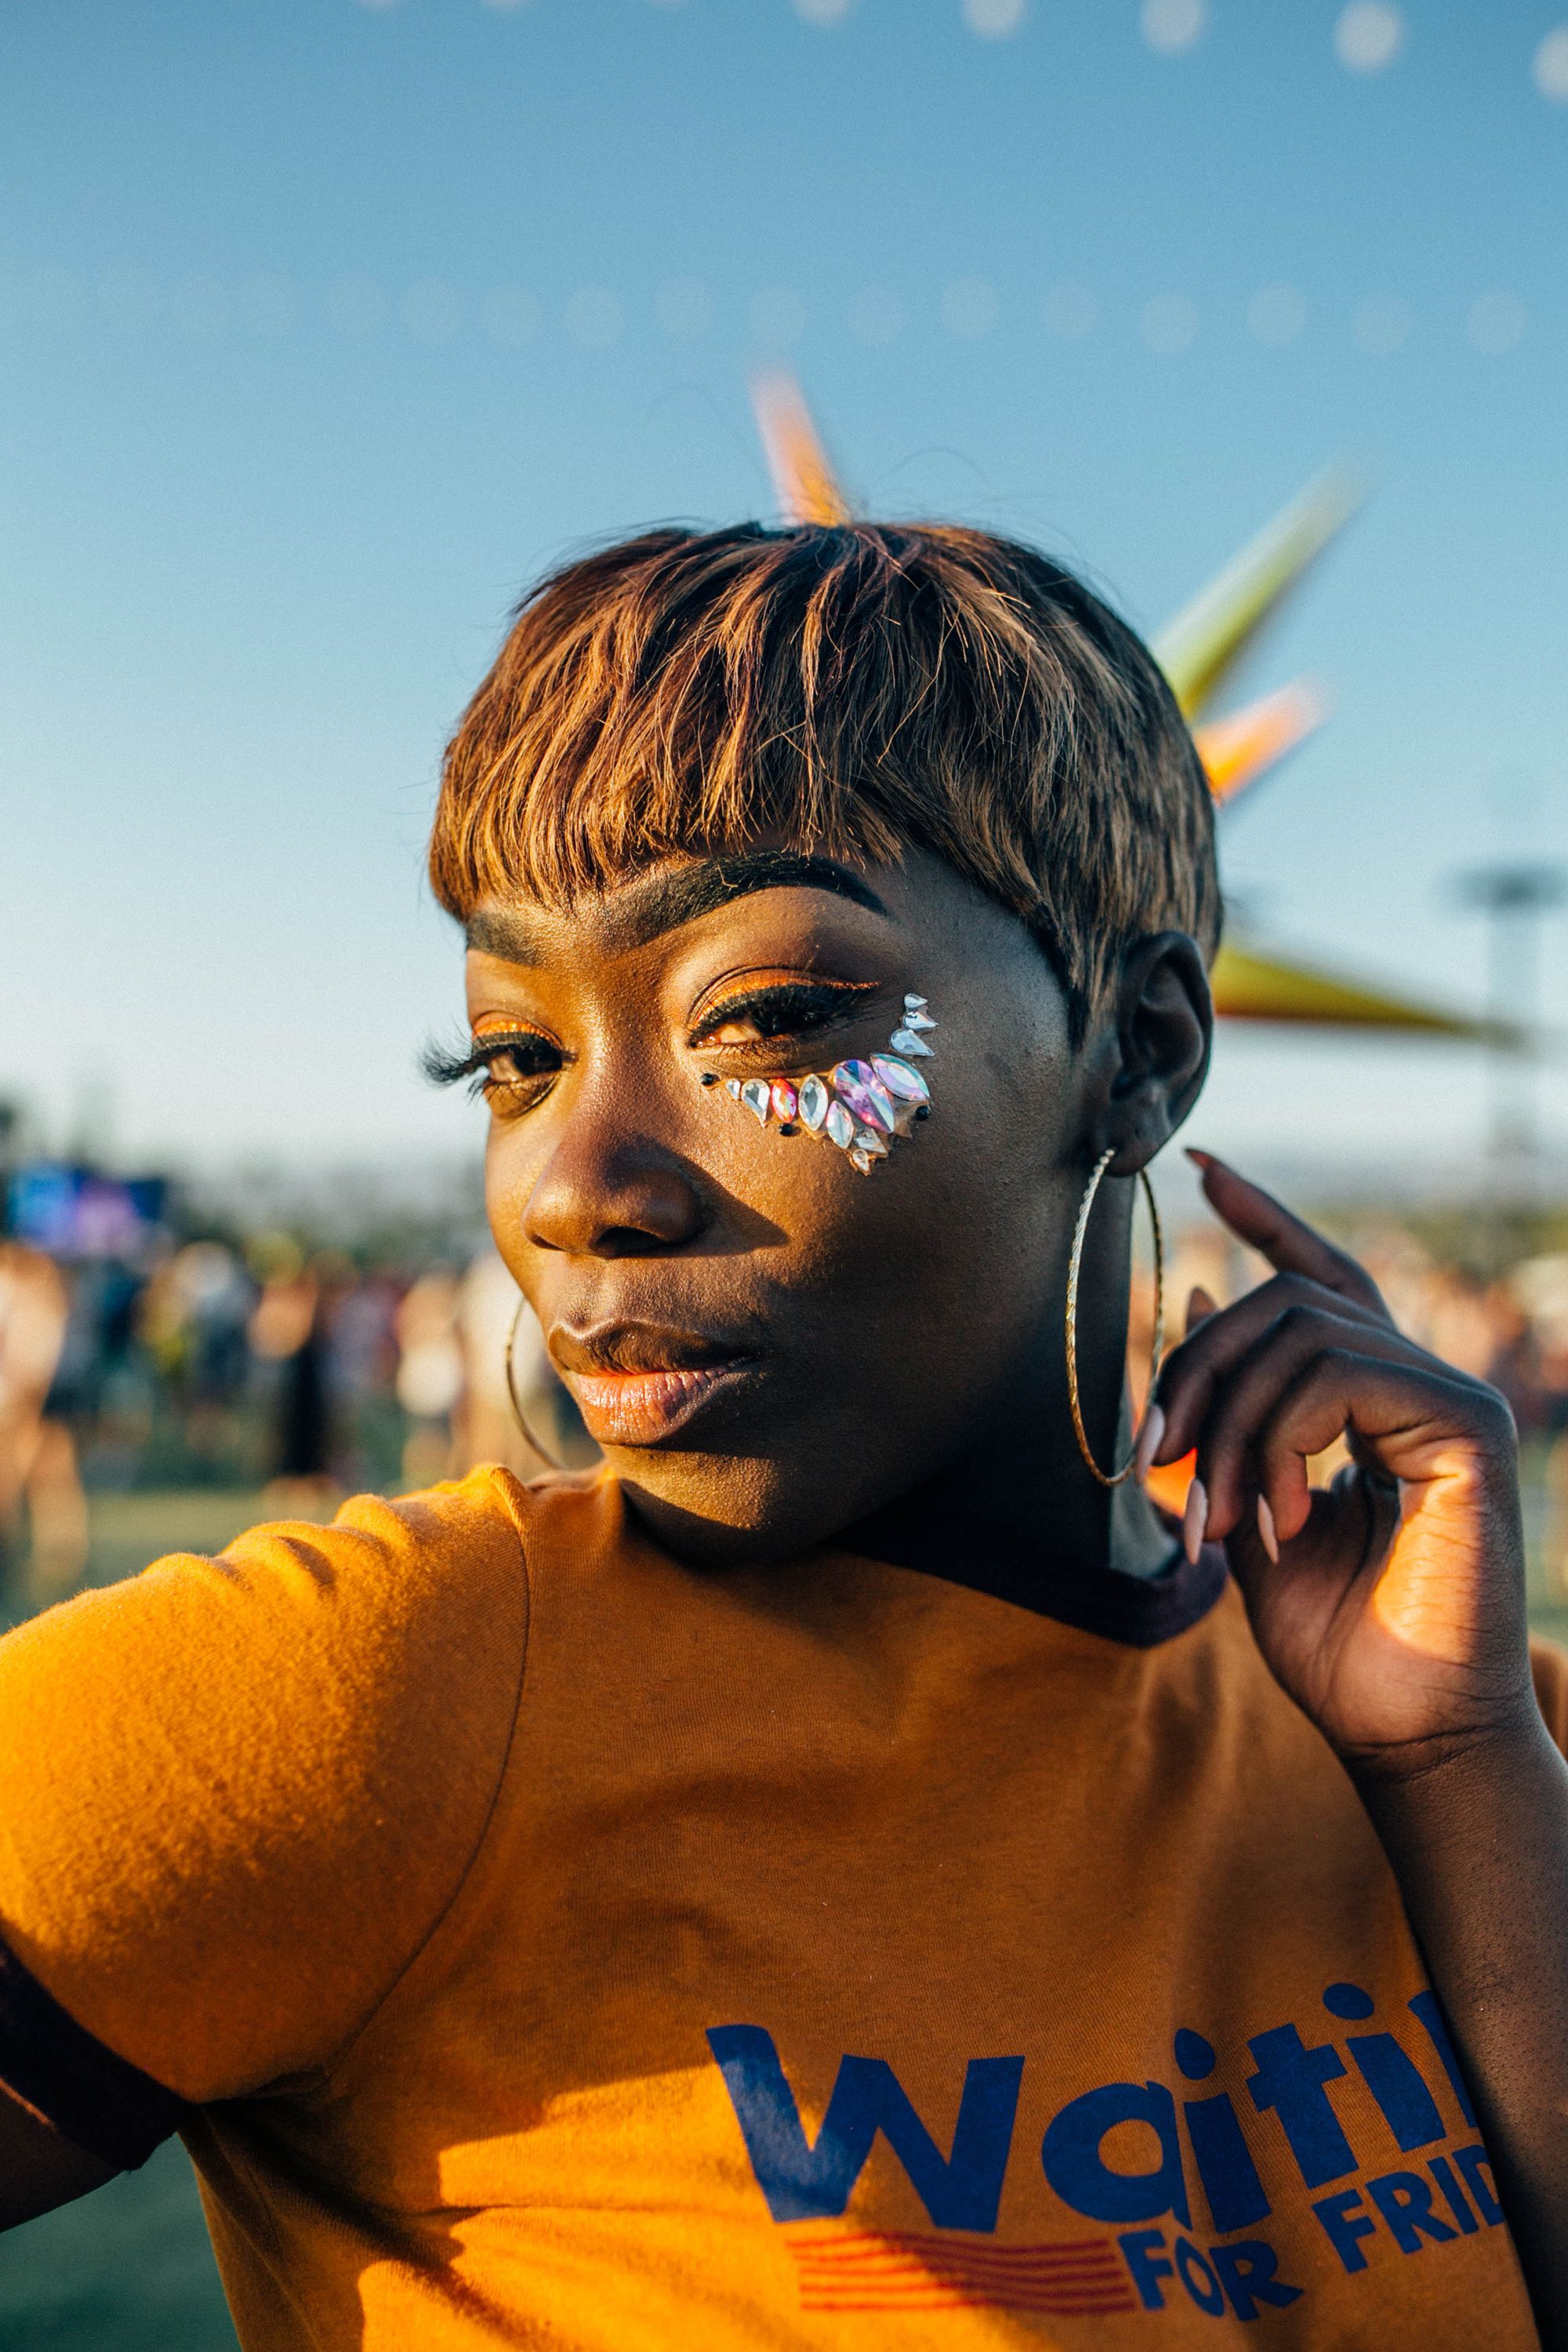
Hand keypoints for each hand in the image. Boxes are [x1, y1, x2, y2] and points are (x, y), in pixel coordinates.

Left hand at [1147, 1151, 1533, 1778]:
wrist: (1403, 1730)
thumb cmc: (1337, 1643)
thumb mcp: (1250, 1514)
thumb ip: (1230, 1419)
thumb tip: (1197, 1300)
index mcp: (1373, 1400)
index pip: (1321, 1279)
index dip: (1265, 1217)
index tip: (1202, 1166)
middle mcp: (1419, 1384)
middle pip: (1284, 1304)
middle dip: (1197, 1371)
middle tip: (1161, 1464)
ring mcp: (1450, 1400)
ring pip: (1300, 1334)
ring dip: (1229, 1428)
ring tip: (1219, 1520)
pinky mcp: (1467, 1426)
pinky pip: (1337, 1376)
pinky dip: (1279, 1442)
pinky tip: (1280, 1520)